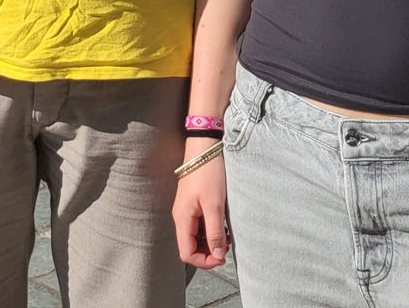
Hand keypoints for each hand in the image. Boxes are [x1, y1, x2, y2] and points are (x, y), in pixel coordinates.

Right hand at [172, 155, 229, 269]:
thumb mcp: (215, 205)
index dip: (204, 261)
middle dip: (209, 252)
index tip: (222, 257)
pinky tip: (223, 223)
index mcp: (182, 218)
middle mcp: (181, 217)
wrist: (204, 147)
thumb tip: (218, 256)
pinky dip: (211, 230)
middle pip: (190, 247)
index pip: (187, 254)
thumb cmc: (208, 173)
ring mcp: (186, 210)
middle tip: (228, 245)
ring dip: (211, 241)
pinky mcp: (193, 204)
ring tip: (227, 234)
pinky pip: (199, 226)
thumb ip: (215, 232)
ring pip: (196, 237)